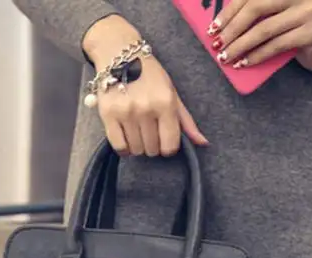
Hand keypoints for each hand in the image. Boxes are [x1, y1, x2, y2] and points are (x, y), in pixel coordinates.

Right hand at [83, 16, 207, 156]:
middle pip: (152, 149)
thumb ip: (186, 121)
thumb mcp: (172, 94)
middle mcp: (146, 109)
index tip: (163, 139)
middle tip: (148, 130)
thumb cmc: (150, 76)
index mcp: (165, 103)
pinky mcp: (108, 114)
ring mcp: (126, 112)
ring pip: (136, 149)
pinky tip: (126, 137)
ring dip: (138, 145)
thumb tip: (203, 143)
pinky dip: (124, 148)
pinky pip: (119, 146)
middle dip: (152, 145)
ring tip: (136, 130)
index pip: (170, 146)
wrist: (118, 53)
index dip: (168, 147)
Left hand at [208, 0, 311, 71]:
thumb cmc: (291, 30)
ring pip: (265, 29)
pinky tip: (244, 63)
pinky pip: (277, 45)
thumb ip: (254, 16)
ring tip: (227, 58)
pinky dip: (257, 56)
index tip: (213, 28)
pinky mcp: (311, 32)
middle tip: (218, 45)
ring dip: (241, 46)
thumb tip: (220, 27)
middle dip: (233, 29)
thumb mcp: (272, 17)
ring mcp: (306, 12)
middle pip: (255, 8)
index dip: (229, 11)